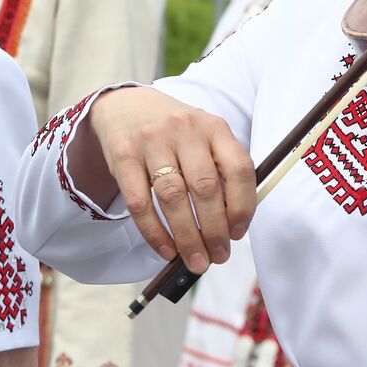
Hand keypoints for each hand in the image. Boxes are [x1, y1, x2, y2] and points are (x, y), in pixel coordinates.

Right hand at [76, 87, 256, 272]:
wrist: (126, 106)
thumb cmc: (175, 132)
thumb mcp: (204, 136)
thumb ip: (220, 169)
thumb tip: (232, 224)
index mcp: (214, 127)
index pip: (239, 168)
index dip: (243, 205)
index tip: (239, 233)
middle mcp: (186, 131)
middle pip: (206, 187)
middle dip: (214, 230)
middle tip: (218, 256)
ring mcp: (153, 142)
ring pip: (173, 197)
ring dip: (187, 236)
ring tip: (196, 260)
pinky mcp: (124, 157)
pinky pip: (140, 202)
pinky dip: (154, 232)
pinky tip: (166, 249)